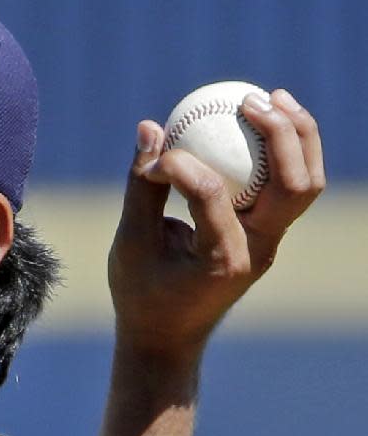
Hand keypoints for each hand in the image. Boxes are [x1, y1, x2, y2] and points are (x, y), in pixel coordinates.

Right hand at [108, 89, 324, 361]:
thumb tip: (149, 127)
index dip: (180, 164)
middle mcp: (258, 251)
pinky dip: (285, 151)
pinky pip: (289, 186)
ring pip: (305, 184)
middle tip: (249, 100)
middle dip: (281, 134)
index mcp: (222, 260)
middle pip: (294, 185)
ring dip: (298, 136)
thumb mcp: (130, 244)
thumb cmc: (141, 294)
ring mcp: (269, 244)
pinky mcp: (268, 234)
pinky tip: (264, 120)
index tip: (153, 160)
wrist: (167, 338)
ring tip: (272, 98)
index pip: (211, 194)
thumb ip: (141, 186)